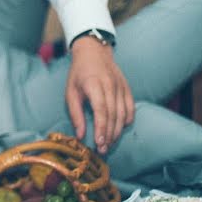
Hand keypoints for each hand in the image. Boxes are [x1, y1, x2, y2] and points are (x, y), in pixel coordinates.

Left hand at [65, 37, 134, 153]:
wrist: (93, 52)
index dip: (101, 128)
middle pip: (113, 115)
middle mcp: (110, 85)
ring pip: (123, 113)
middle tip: (103, 149)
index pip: (101, 110)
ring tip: (110, 143)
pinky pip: (131, 107)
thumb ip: (75, 114)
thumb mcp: (70, 92)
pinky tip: (121, 129)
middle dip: (109, 134)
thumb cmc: (78, 74)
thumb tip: (80, 135)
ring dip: (117, 131)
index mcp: (94, 84)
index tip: (99, 143)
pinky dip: (127, 119)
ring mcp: (120, 86)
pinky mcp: (127, 87)